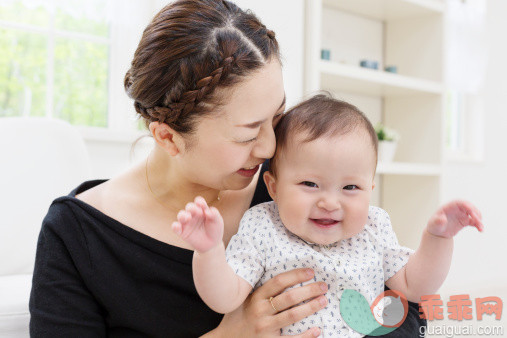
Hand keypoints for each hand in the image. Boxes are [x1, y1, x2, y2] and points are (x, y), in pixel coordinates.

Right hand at [171, 196, 223, 252]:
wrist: (212, 245)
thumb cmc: (215, 230)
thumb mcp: (218, 221)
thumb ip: (214, 214)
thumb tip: (207, 211)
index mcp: (202, 209)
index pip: (198, 202)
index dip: (199, 202)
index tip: (203, 205)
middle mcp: (193, 214)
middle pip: (189, 207)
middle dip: (192, 207)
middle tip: (198, 213)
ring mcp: (187, 223)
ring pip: (181, 215)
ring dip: (183, 215)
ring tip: (188, 218)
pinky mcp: (182, 232)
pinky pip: (175, 227)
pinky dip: (175, 226)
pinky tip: (177, 226)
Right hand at [208, 268, 326, 337]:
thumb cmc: (236, 318)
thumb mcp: (244, 300)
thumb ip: (260, 290)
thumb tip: (284, 278)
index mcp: (255, 297)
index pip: (279, 282)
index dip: (296, 275)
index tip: (310, 272)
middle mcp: (260, 311)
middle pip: (289, 297)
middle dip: (309, 290)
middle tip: (323, 286)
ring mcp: (265, 328)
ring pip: (293, 315)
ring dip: (311, 307)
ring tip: (324, 301)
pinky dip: (306, 335)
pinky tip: (317, 330)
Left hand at [426, 200, 483, 237]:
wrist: (437, 232)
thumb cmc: (434, 225)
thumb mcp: (434, 224)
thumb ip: (438, 221)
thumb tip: (442, 219)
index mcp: (450, 206)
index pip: (460, 202)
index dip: (467, 205)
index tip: (472, 211)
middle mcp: (457, 209)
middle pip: (469, 207)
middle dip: (475, 212)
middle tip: (478, 221)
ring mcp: (462, 214)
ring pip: (474, 214)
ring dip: (479, 220)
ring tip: (481, 227)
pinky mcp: (465, 221)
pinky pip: (474, 221)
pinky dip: (478, 225)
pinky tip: (481, 230)